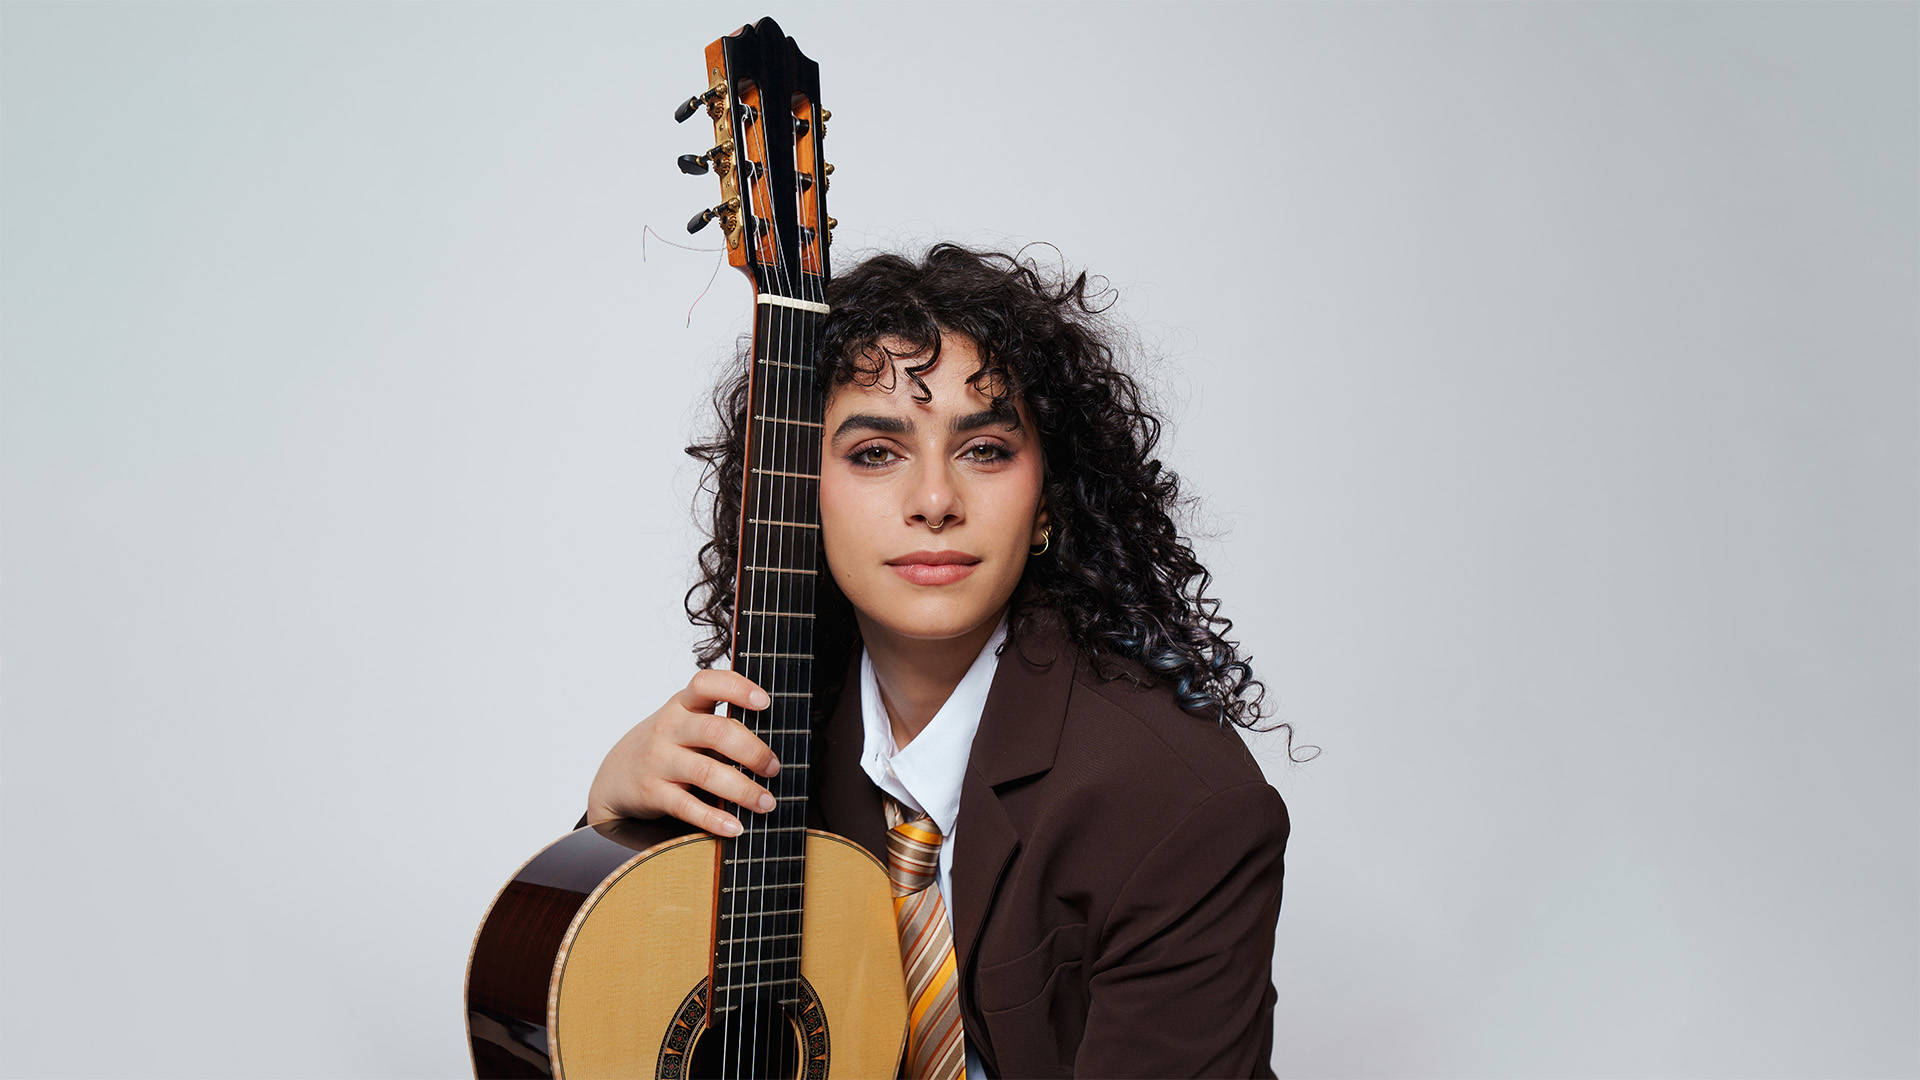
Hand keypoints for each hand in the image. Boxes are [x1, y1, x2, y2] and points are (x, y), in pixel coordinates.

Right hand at [584, 669, 782, 834]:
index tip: (765, 701)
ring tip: (767, 802)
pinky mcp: (652, 792)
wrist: (613, 778)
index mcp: (682, 704)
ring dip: (743, 789)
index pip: (705, 683)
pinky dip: (714, 819)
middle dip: (752, 751)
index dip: (736, 688)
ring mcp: (659, 760)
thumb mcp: (684, 723)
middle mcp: (669, 728)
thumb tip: (775, 741)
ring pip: (705, 772)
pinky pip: (686, 807)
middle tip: (774, 768)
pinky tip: (736, 827)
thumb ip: (719, 724)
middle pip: (715, 731)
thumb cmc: (666, 746)